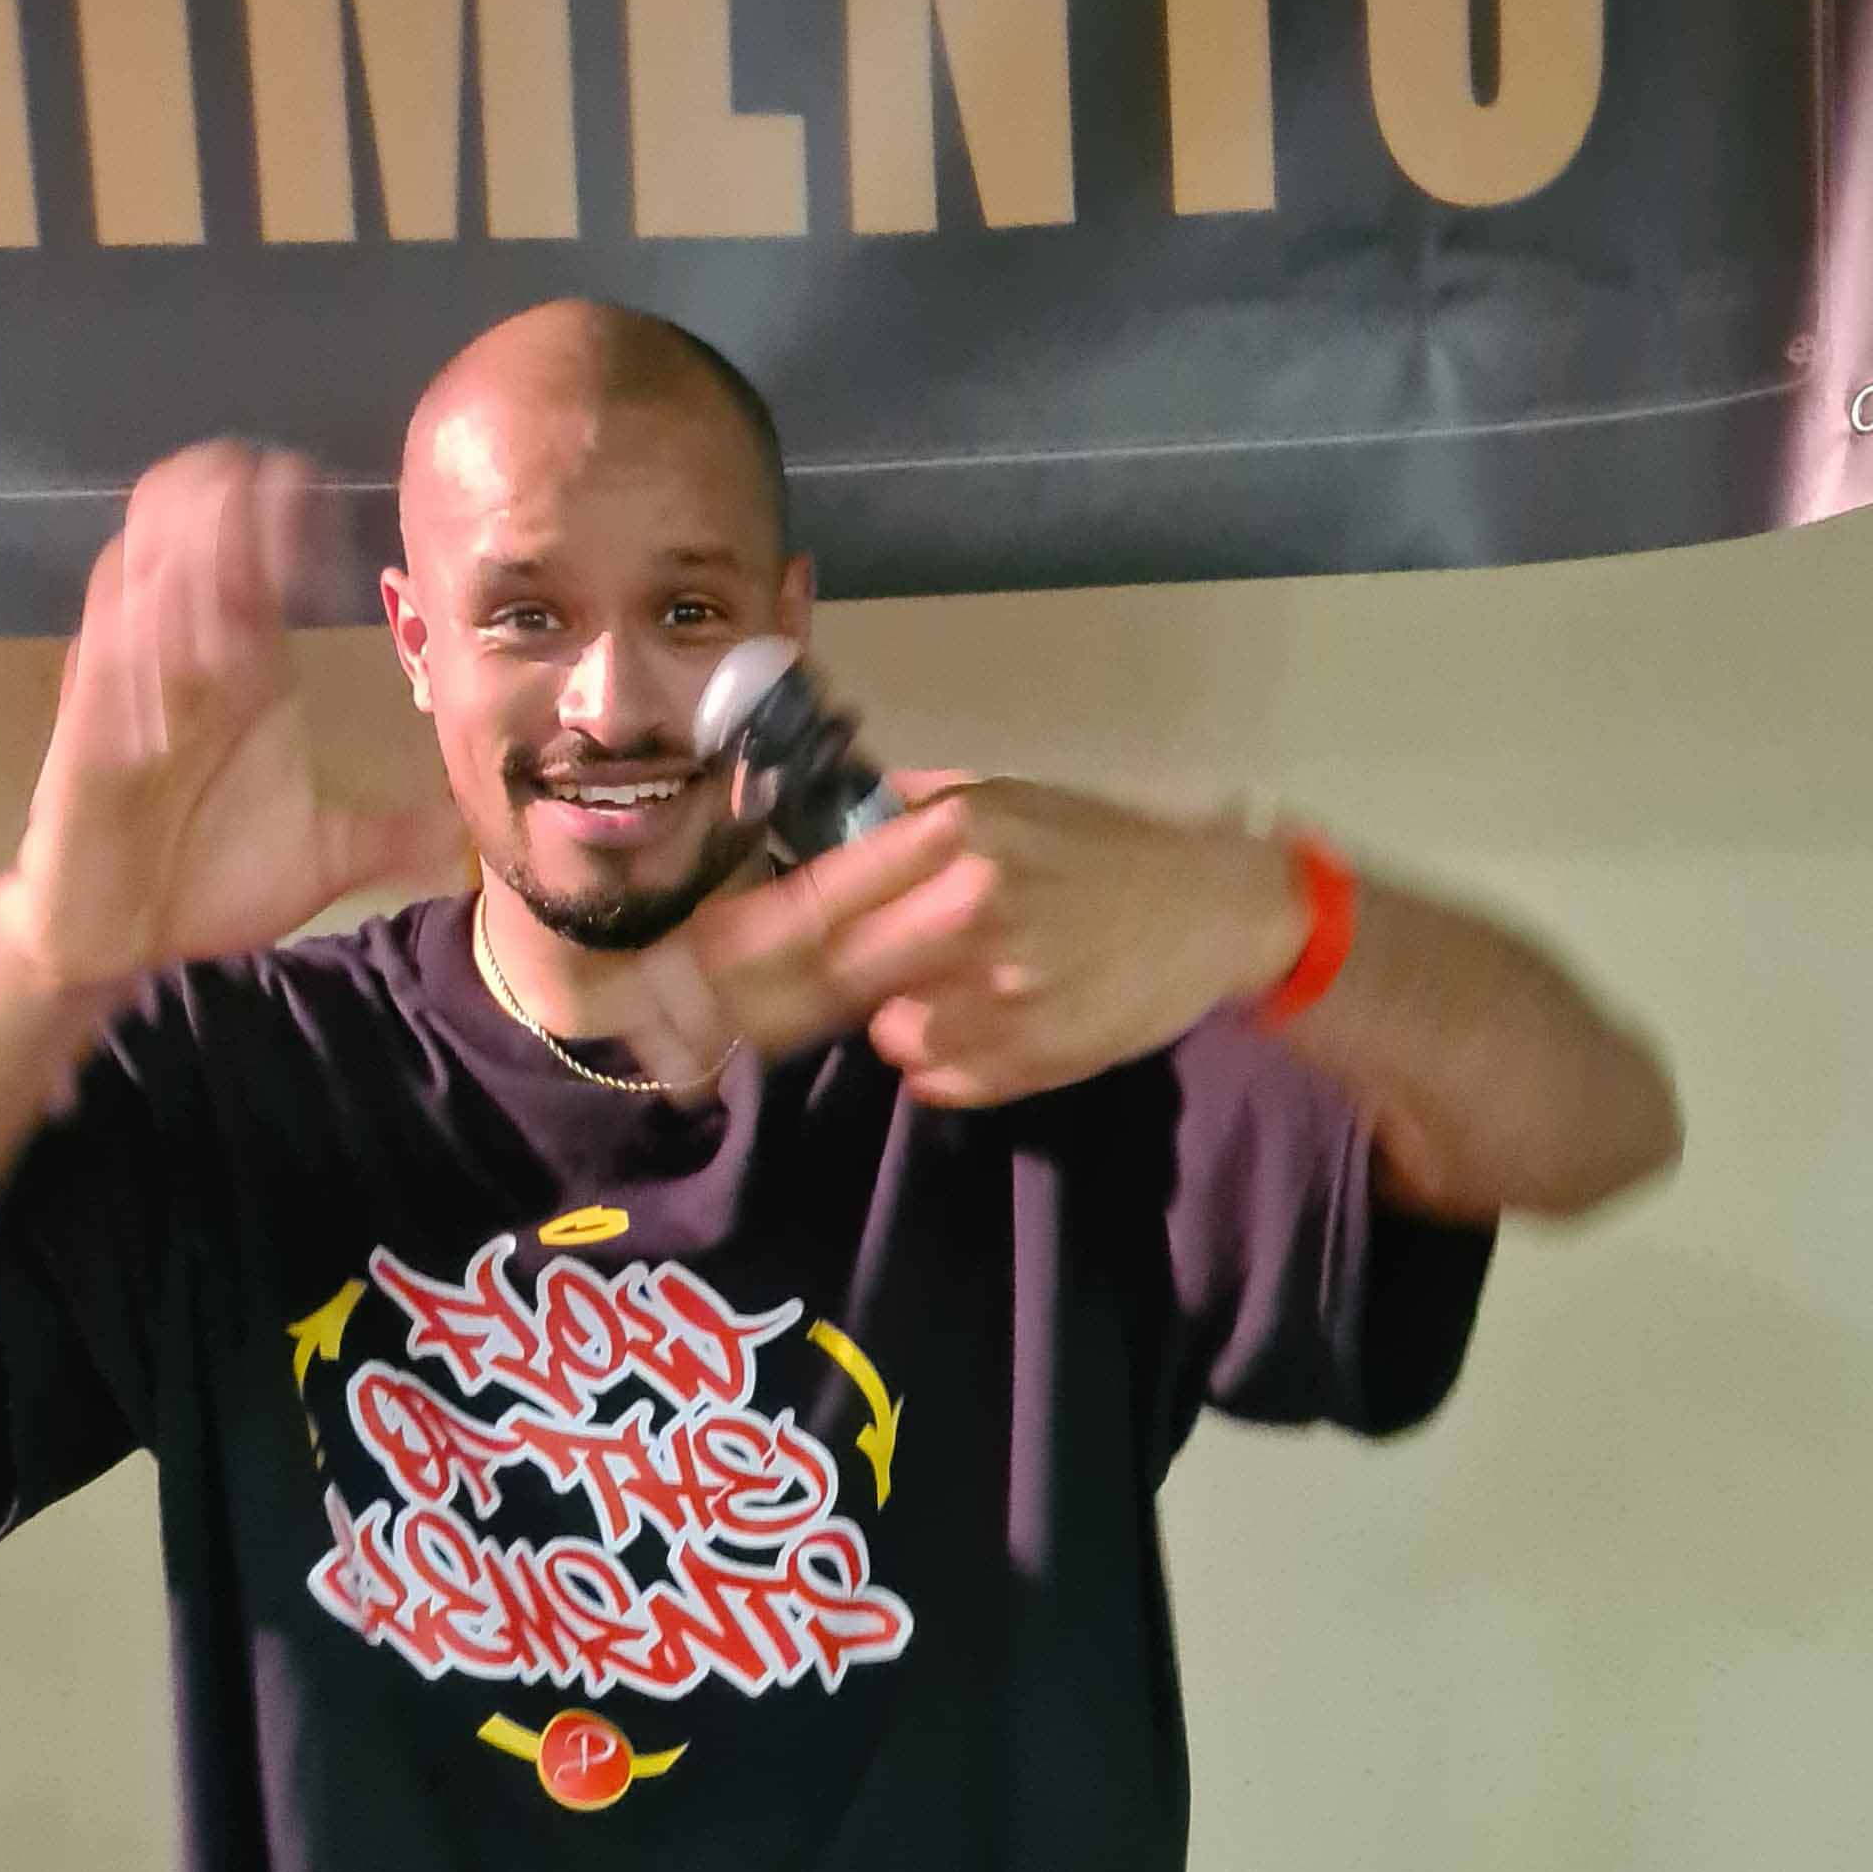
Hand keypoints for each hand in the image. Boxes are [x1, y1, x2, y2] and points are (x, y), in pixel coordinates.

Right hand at [4, 445, 462, 991]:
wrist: (126, 942)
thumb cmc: (212, 884)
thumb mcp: (325, 857)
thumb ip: (391, 835)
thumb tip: (467, 834)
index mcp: (240, 669)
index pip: (254, 556)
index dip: (279, 512)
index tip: (320, 496)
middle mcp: (183, 659)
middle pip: (186, 528)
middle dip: (226, 498)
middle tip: (277, 488)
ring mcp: (129, 684)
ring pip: (136, 566)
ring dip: (187, 548)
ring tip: (239, 540)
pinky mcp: (88, 726)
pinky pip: (104, 651)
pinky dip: (143, 634)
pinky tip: (199, 642)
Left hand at [635, 779, 1305, 1103]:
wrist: (1218, 908)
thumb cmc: (1098, 848)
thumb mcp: (1000, 799)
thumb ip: (899, 820)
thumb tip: (797, 836)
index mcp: (950, 837)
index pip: (804, 907)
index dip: (719, 953)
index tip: (654, 980)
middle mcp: (965, 914)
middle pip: (815, 983)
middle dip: (733, 1013)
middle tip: (664, 1040)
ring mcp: (998, 995)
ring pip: (885, 1035)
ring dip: (894, 1018)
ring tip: (966, 981)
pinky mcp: (1029, 1058)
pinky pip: (940, 1072)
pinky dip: (946, 1054)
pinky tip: (1003, 1014)